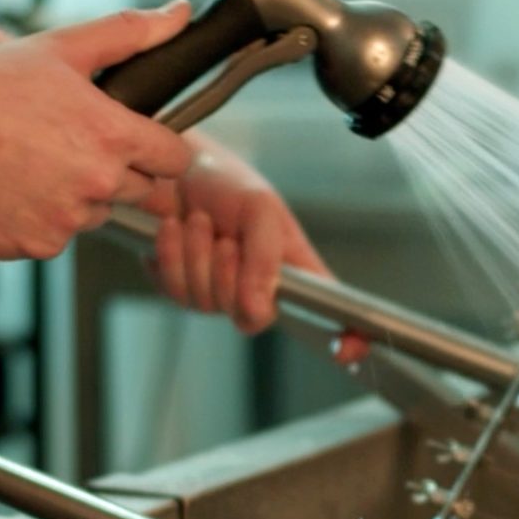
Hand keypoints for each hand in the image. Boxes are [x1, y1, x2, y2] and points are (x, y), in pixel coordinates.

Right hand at [0, 1, 195, 259]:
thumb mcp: (62, 48)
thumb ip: (130, 33)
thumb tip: (180, 14)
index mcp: (114, 136)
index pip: (176, 160)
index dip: (161, 148)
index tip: (139, 139)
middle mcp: (98, 184)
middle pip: (141, 190)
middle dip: (118, 170)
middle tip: (68, 142)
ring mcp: (67, 220)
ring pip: (97, 214)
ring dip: (79, 196)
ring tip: (33, 161)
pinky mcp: (37, 246)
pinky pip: (57, 236)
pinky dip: (41, 218)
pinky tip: (11, 186)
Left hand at [145, 142, 331, 333]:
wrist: (172, 169)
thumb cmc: (225, 182)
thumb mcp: (259, 209)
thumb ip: (266, 259)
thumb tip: (259, 309)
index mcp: (295, 269)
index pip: (330, 312)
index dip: (347, 337)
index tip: (346, 349)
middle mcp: (263, 289)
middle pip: (253, 318)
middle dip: (230, 274)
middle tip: (225, 237)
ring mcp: (222, 294)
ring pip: (208, 305)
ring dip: (196, 256)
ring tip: (198, 221)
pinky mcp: (185, 291)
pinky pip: (176, 294)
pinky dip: (171, 256)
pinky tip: (174, 229)